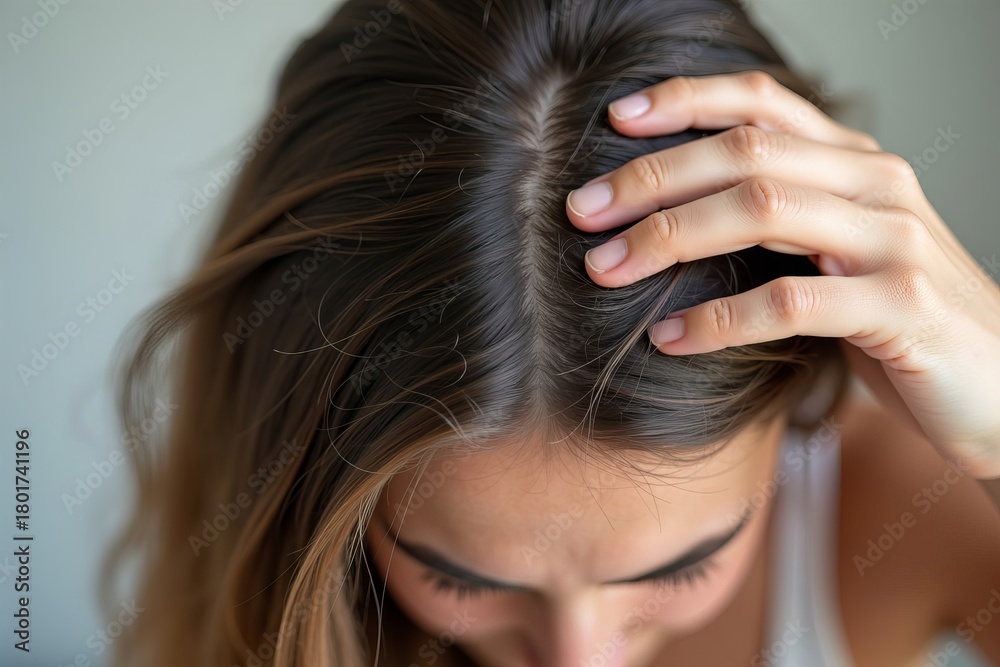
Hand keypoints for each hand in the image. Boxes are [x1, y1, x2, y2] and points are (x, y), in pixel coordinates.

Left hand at [564, 70, 999, 479]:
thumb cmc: (901, 321)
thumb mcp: (842, 251)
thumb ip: (784, 218)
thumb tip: (673, 212)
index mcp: (856, 163)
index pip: (765, 102)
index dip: (688, 100)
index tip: (616, 118)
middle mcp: (877, 184)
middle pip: (745, 153)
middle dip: (651, 177)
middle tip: (581, 210)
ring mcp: (894, 242)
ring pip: (762, 209)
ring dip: (669, 237)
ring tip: (604, 269)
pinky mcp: (902, 307)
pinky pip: (792, 302)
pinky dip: (719, 319)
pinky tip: (669, 338)